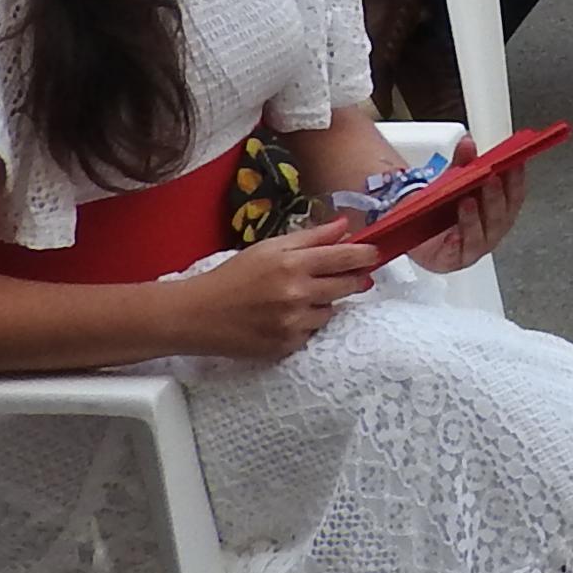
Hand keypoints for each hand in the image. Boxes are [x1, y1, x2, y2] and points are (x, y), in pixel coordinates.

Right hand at [169, 224, 383, 362]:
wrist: (197, 315)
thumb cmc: (232, 276)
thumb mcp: (268, 248)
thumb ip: (310, 237)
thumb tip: (345, 226)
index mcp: (291, 264)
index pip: (345, 257)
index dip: (366, 255)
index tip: (376, 253)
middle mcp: (296, 294)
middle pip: (346, 286)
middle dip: (353, 279)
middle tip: (350, 276)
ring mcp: (292, 323)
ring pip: (330, 311)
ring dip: (324, 304)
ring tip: (298, 298)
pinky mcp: (287, 346)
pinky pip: (312, 332)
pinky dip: (305, 324)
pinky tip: (284, 317)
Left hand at [398, 136, 526, 273]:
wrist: (419, 236)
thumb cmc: (445, 210)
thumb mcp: (453, 182)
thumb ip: (462, 163)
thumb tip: (467, 142)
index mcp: (500, 210)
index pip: (515, 195)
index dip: (517, 180)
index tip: (514, 163)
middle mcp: (492, 231)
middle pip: (501, 217)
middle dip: (496, 197)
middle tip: (490, 179)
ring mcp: (475, 247)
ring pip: (481, 236)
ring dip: (474, 218)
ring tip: (466, 202)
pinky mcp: (453, 260)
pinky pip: (457, 253)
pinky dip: (456, 243)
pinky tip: (452, 235)